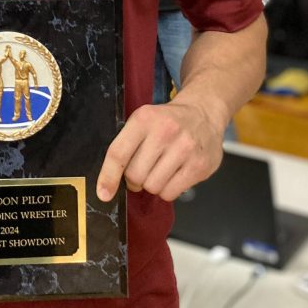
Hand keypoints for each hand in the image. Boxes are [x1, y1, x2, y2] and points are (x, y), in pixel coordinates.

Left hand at [96, 99, 223, 203]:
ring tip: (160, 169)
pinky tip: (173, 174)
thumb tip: (108, 184)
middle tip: (143, 169)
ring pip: (153, 187)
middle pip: (135, 175)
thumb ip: (126, 145)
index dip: (108, 177)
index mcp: (144, 119)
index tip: (104, 194)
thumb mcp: (143, 121)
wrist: (203, 113)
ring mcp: (185, 148)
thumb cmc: (167, 121)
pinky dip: (168, 190)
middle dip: (134, 179)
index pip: (118, 153)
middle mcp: (165, 131)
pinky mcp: (199, 165)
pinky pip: (171, 193)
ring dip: (152, 184)